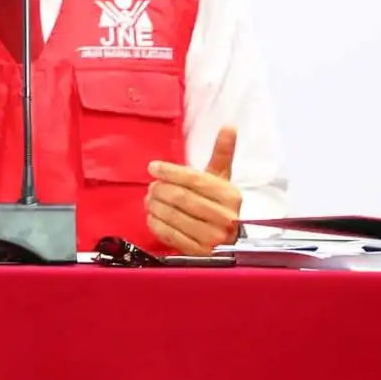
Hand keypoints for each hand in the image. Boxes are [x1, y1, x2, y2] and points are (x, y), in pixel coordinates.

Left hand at [145, 126, 242, 256]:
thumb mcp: (222, 178)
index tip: (153, 167)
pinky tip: (152, 216)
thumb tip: (229, 125)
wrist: (231, 240)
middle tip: (151, 186)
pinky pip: (170, 236)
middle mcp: (224, 217)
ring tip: (149, 199)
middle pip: (181, 197)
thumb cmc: (221, 204)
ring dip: (155, 206)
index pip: (193, 179)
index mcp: (230, 195)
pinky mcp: (200, 254)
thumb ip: (222, 153)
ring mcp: (213, 238)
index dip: (170, 171)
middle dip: (160, 189)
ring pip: (173, 216)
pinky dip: (156, 224)